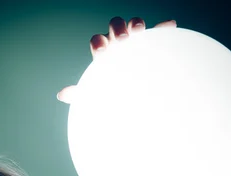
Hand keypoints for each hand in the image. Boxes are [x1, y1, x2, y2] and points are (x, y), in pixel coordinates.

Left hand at [56, 16, 176, 103]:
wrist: (134, 96)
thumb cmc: (112, 93)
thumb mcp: (97, 93)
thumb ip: (81, 93)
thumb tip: (61, 95)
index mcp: (105, 52)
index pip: (98, 42)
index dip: (99, 44)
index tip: (102, 54)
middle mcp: (119, 43)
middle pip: (114, 26)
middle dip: (116, 30)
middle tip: (121, 40)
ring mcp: (137, 41)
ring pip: (133, 24)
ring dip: (135, 23)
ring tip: (139, 31)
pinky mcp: (154, 43)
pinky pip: (159, 31)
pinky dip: (163, 27)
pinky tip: (169, 25)